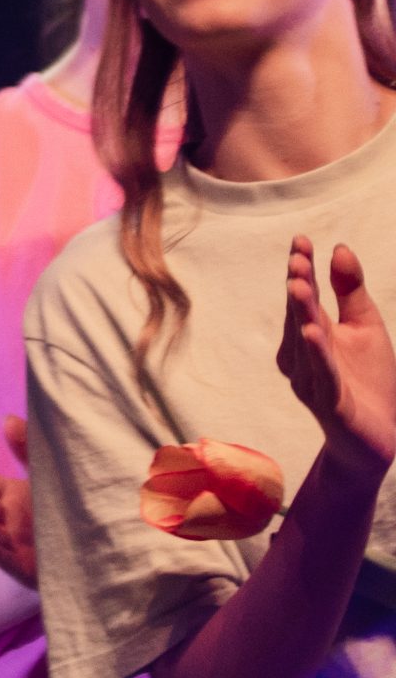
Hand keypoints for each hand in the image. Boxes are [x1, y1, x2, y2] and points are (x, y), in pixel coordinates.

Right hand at [278, 235, 395, 470]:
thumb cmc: (369, 380)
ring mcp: (312, 378)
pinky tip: (313, 331)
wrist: (379, 437)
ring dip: (301, 314)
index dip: (301, 268)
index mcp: (312, 332)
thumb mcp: (366, 327)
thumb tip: (339, 247)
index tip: (302, 240)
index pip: (303, 295)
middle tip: (299, 259)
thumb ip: (351, 290)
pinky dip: (316, 353)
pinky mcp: (329, 403)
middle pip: (299, 314)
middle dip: (298, 286)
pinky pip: (322, 374)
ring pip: (305, 342)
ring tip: (300, 286)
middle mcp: (303, 354)